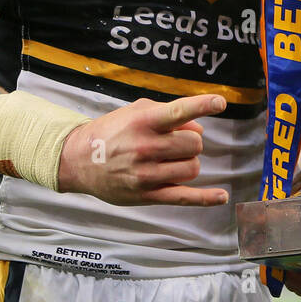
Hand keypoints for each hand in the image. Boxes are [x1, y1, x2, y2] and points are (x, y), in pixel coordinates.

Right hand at [57, 94, 228, 205]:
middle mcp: (146, 147)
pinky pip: (184, 197)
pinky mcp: (148, 195)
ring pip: (192, 168)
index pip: (179, 112)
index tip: (220, 102)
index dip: (202, 105)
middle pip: (194, 144)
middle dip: (191, 141)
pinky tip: (222, 196)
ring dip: (188, 161)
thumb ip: (167, 113)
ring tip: (171, 159)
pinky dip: (205, 198)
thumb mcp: (135, 111)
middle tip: (175, 141)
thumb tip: (197, 128)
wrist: (78, 160)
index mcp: (143, 122)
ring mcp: (147, 174)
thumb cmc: (112, 131)